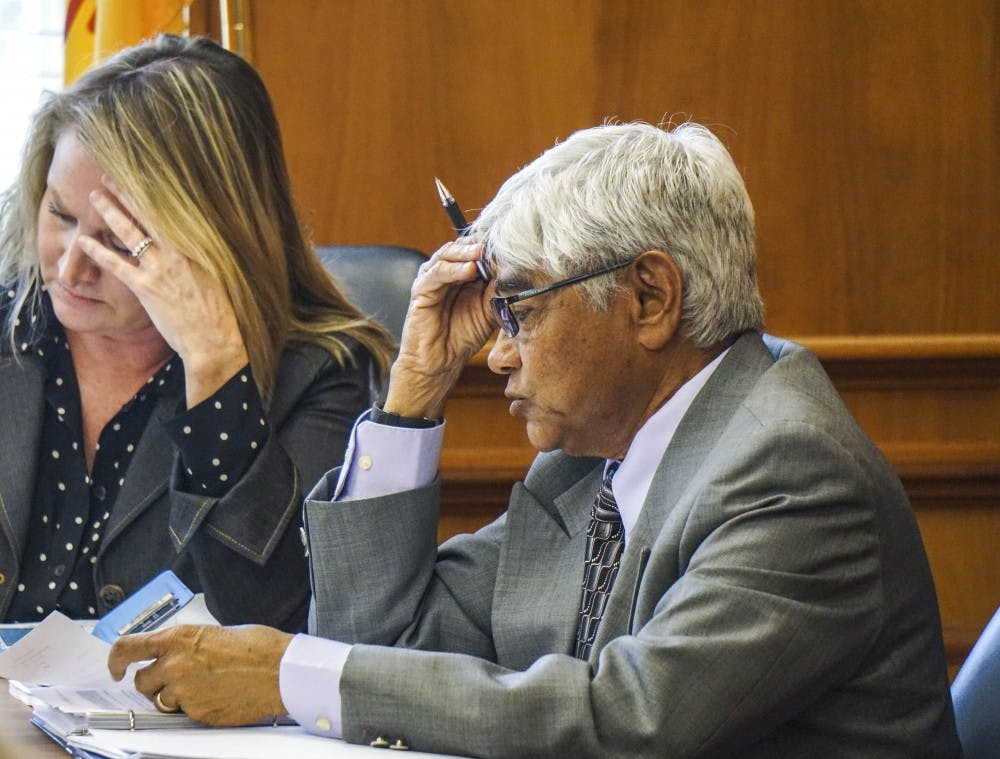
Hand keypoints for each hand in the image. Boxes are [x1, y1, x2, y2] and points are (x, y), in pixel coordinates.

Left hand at [78, 178, 248, 407]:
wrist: (214, 338)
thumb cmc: (220, 311)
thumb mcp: (217, 275)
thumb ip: (201, 256)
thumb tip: (194, 242)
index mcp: (196, 247)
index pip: (170, 213)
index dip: (152, 194)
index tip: (142, 177)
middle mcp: (177, 252)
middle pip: (147, 215)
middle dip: (126, 193)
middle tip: (109, 176)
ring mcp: (160, 268)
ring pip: (129, 232)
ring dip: (110, 212)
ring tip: (95, 197)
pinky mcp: (146, 288)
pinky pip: (116, 264)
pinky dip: (98, 251)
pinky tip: (84, 241)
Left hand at [108, 625, 292, 725]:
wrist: (280, 671)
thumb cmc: (258, 647)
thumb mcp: (215, 633)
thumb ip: (187, 644)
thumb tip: (173, 652)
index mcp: (178, 639)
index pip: (128, 648)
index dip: (115, 660)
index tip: (116, 668)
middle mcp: (175, 665)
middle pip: (142, 681)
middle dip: (154, 682)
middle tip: (174, 679)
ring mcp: (185, 693)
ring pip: (161, 701)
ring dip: (173, 697)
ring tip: (202, 687)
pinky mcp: (197, 714)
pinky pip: (183, 714)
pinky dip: (193, 708)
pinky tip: (215, 696)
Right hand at [384, 238, 494, 417]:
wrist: (440, 363)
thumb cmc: (463, 337)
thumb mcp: (490, 311)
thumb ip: (500, 292)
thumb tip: (517, 273)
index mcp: (463, 274)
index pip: (476, 250)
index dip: (491, 245)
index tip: (510, 241)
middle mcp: (447, 272)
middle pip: (461, 246)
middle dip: (479, 243)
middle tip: (496, 240)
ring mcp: (432, 279)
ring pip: (447, 255)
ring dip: (466, 251)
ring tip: (482, 251)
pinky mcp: (421, 290)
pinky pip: (436, 274)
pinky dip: (453, 269)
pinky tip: (469, 269)